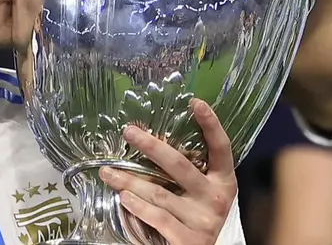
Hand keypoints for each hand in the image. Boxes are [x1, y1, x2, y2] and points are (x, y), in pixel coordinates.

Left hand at [99, 99, 237, 244]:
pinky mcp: (189, 241)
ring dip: (129, 180)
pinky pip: (157, 218)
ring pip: (160, 194)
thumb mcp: (201, 192)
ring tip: (108, 172)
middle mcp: (216, 199)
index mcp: (224, 182)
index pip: (221, 148)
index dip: (211, 124)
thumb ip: (188, 171)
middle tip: (128, 131)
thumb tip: (153, 139)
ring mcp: (203, 221)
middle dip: (151, 146)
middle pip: (180, 166)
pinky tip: (123, 197)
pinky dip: (138, 207)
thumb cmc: (196, 215)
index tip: (194, 101)